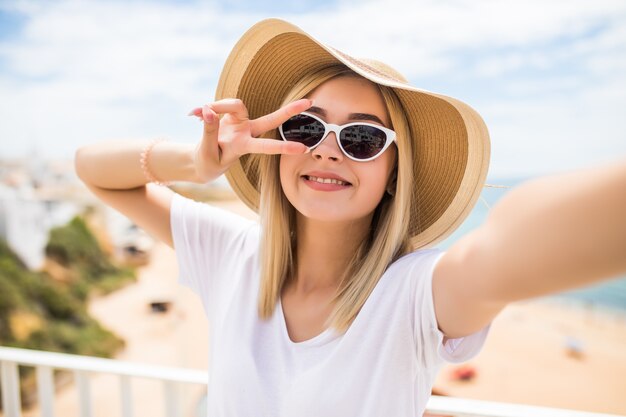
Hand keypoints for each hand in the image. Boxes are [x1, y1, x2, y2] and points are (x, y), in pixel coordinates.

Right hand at [188, 98, 311, 181]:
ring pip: (235, 104)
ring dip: (217, 106)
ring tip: (193, 115)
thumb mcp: (206, 151)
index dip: (283, 147)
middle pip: (271, 119)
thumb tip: (208, 109)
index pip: (265, 147)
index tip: (302, 148)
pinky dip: (205, 110)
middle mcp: (247, 133)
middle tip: (309, 102)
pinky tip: (191, 115)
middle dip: (289, 111)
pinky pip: (220, 105)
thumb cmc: (208, 161)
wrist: (203, 161)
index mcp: (243, 147)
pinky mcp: (232, 116)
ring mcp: (241, 123)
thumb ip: (209, 130)